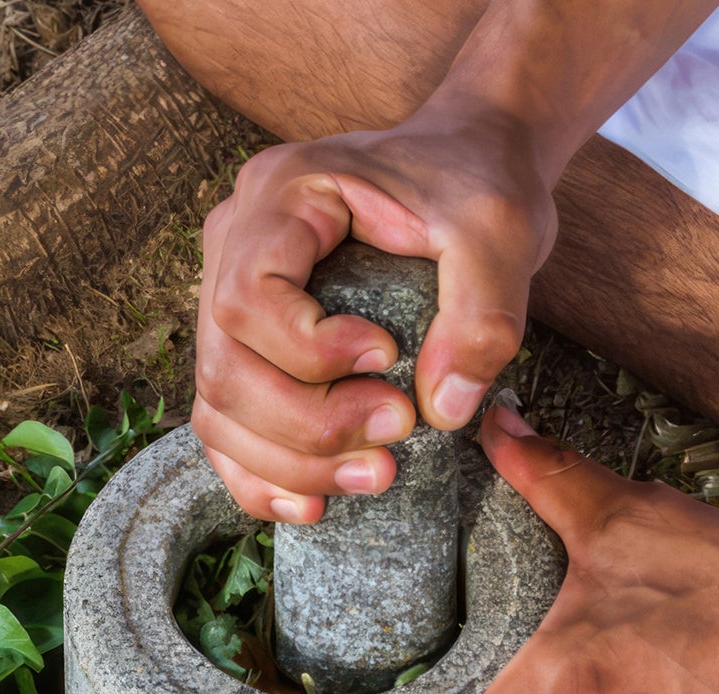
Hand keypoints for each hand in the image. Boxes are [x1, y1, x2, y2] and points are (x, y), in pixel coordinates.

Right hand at [195, 110, 557, 522]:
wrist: (465, 164)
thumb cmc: (475, 182)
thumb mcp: (502, 230)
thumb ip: (484, 313)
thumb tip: (443, 411)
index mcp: (279, 193)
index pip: (246, 299)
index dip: (307, 354)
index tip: (389, 358)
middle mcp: (232, 242)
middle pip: (223, 370)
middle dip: (306, 427)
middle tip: (395, 437)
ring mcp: (224, 300)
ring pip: (217, 412)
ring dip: (289, 465)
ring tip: (375, 475)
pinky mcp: (244, 350)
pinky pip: (225, 430)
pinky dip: (263, 477)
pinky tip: (315, 504)